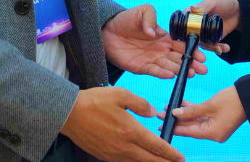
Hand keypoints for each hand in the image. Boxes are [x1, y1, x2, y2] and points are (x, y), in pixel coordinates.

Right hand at [60, 87, 184, 161]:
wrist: (69, 114)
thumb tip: (153, 113)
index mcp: (130, 131)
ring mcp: (113, 154)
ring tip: (160, 161)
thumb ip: (140, 104)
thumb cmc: (94, 101)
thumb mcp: (120, 94)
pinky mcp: (104, 156)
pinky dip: (135, 161)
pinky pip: (124, 161)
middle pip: (149, 160)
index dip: (170, 153)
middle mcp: (123, 147)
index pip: (156, 146)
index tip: (180, 157)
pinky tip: (139, 157)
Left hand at [103, 4, 207, 78]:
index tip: (202, 56)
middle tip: (203, 70)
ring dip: (180, 70)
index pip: (182, 45)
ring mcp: (151, 60)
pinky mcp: (140, 67)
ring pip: (169, 67)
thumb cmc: (126, 19)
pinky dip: (162, 74)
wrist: (106, 30)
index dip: (193, 50)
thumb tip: (154, 34)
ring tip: (191, 73)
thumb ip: (151, 17)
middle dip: (192, 64)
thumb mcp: (142, 11)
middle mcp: (160, 50)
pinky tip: (171, 75)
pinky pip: (153, 71)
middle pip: (179, 59)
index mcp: (164, 37)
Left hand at [156, 85, 246, 143]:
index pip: (189, 131)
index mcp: (212, 133)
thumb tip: (175, 113)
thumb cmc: (233, 100)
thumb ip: (192, 110)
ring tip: (169, 108)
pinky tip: (182, 105)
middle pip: (191, 127)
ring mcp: (216, 127)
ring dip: (184, 114)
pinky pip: (202, 117)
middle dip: (177, 119)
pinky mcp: (218, 120)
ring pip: (196, 121)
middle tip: (161, 114)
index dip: (174, 127)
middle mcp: (214, 133)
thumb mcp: (210, 105)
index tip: (161, 124)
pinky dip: (193, 112)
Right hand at [186, 0, 240, 55]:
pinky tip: (226, 47)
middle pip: (191, 38)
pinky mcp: (212, 39)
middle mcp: (196, 26)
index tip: (190, 40)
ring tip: (221, 48)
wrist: (238, 12)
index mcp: (193, 15)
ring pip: (202, 44)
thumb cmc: (224, 3)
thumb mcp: (214, 2)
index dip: (184, 33)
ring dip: (212, 48)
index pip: (183, 24)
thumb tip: (192, 8)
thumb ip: (204, 6)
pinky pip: (212, 46)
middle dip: (199, 45)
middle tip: (210, 46)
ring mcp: (204, 33)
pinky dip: (218, 49)